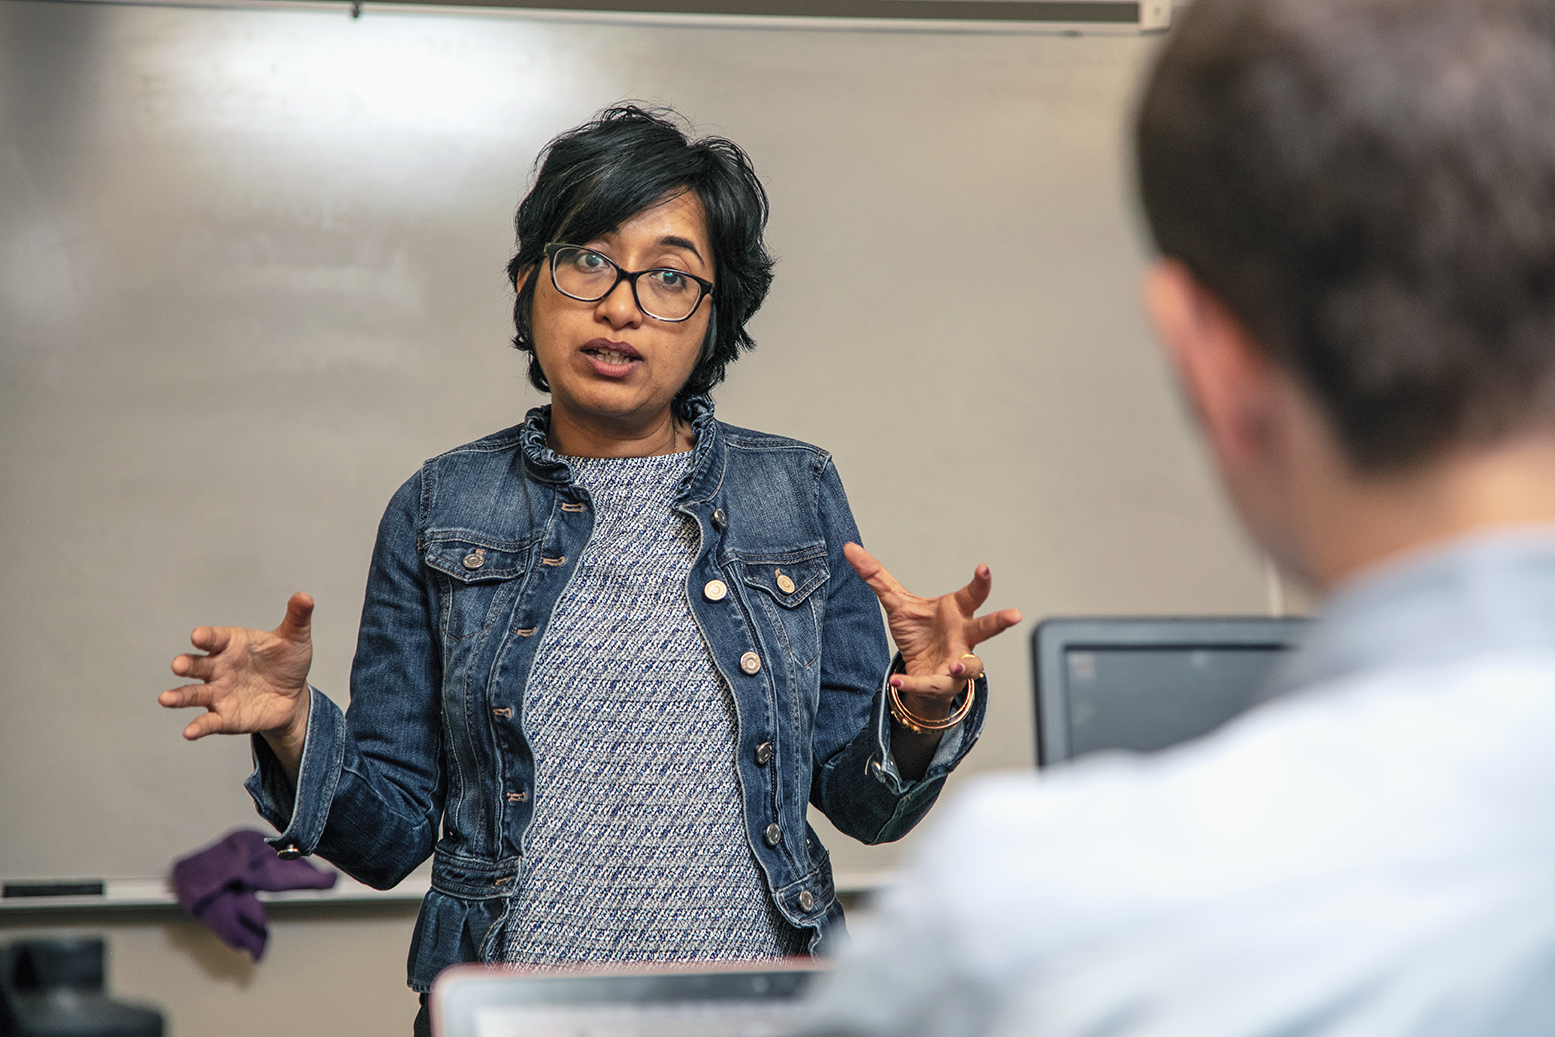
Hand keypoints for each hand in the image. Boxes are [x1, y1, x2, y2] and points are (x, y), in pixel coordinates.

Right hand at [159, 592, 314, 744]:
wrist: (293, 696)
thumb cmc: (286, 662)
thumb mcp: (295, 639)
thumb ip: (297, 618)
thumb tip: (304, 597)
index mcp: (232, 644)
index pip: (215, 638)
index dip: (206, 636)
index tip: (197, 636)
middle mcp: (219, 668)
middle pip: (198, 665)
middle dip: (186, 664)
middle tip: (177, 665)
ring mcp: (219, 693)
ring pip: (194, 693)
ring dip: (179, 696)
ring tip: (165, 699)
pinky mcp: (224, 716)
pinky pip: (208, 721)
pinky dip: (198, 727)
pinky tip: (189, 732)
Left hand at [844, 543, 1022, 717]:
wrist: (919, 669)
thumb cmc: (919, 631)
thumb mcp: (897, 602)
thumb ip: (876, 576)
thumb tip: (849, 548)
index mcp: (956, 610)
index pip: (973, 594)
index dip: (980, 581)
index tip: (983, 568)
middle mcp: (964, 636)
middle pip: (987, 627)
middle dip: (1000, 621)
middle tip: (1015, 615)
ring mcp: (959, 662)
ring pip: (972, 666)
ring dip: (967, 666)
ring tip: (956, 667)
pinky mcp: (945, 684)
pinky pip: (933, 686)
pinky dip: (914, 684)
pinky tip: (897, 681)